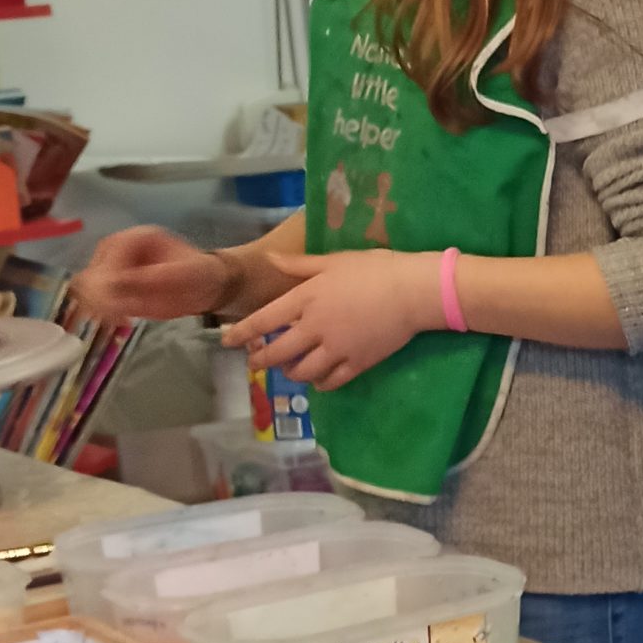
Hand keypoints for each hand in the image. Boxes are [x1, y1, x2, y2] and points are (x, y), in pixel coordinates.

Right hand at [75, 226, 232, 323]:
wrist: (205, 287)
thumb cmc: (198, 274)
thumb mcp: (183, 274)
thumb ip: (153, 277)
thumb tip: (119, 283)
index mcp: (136, 238)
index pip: (110, 252)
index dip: (111, 277)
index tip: (121, 301)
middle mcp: (118, 250)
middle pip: (93, 270)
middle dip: (103, 295)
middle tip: (122, 314)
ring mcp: (111, 269)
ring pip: (88, 287)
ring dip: (100, 305)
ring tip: (123, 318)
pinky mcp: (111, 288)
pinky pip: (94, 299)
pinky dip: (103, 311)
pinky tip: (122, 321)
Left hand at [221, 252, 438, 386]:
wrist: (414, 291)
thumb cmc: (374, 269)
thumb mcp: (334, 261)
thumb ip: (298, 264)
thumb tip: (270, 258)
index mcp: (306, 299)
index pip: (263, 321)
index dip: (241, 334)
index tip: (227, 342)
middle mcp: (315, 327)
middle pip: (277, 353)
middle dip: (260, 360)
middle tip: (254, 362)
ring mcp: (336, 349)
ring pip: (301, 371)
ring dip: (289, 372)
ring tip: (288, 369)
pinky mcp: (357, 363)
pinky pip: (330, 381)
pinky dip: (319, 383)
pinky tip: (317, 379)